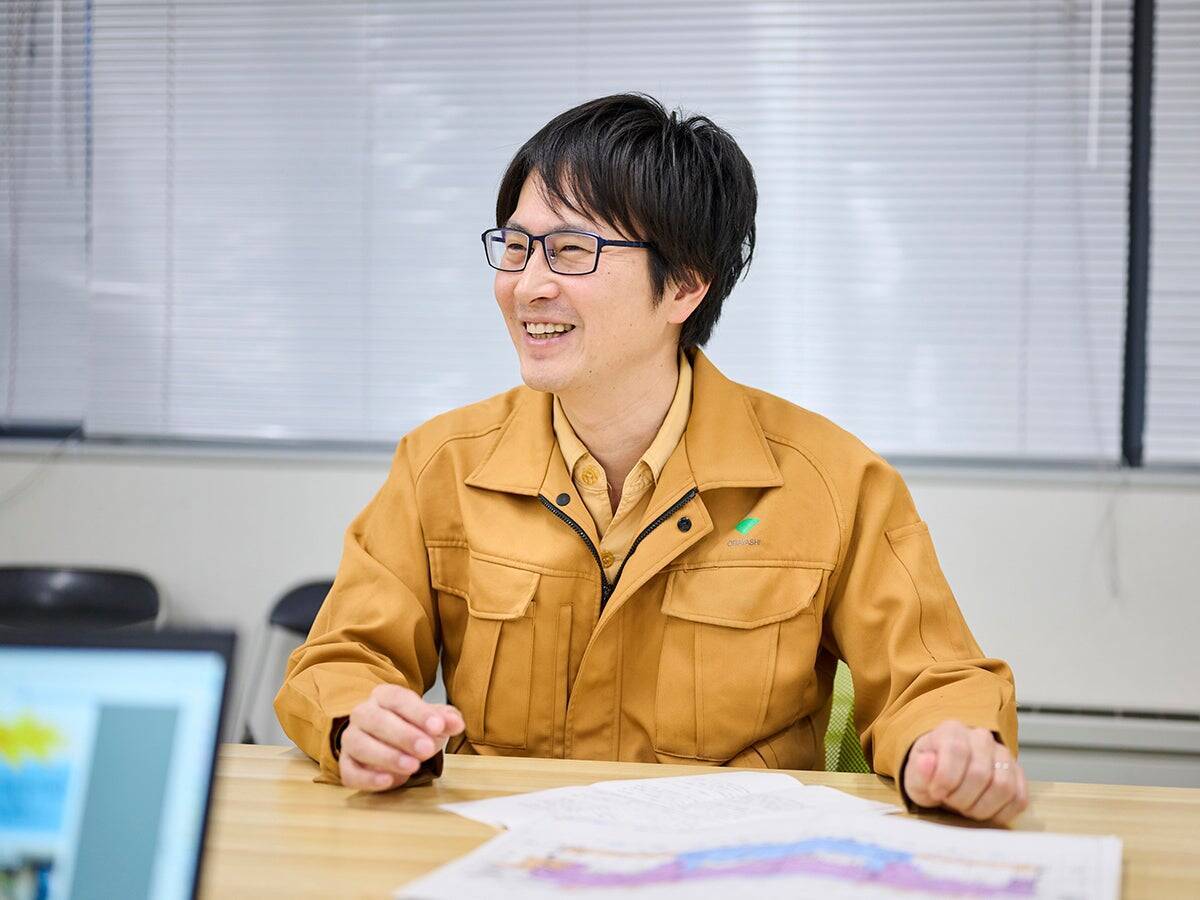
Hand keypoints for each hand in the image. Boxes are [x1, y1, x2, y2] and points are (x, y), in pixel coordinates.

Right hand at [339, 684, 464, 791]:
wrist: (391, 742)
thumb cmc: (413, 727)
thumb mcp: (432, 720)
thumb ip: (445, 719)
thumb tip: (457, 723)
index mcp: (384, 696)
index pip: (398, 698)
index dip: (418, 712)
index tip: (438, 727)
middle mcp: (363, 713)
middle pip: (377, 720)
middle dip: (404, 735)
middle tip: (427, 749)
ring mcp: (352, 739)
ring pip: (360, 745)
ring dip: (386, 756)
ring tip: (413, 767)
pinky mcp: (346, 764)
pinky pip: (349, 771)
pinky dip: (367, 778)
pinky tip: (389, 781)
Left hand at [903, 720, 1027, 824]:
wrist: (946, 775)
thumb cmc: (931, 775)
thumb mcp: (915, 776)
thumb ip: (919, 771)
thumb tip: (927, 762)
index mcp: (952, 731)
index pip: (957, 750)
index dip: (946, 778)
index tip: (936, 793)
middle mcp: (981, 738)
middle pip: (980, 773)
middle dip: (962, 798)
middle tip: (950, 802)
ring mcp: (1003, 756)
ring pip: (1003, 787)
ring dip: (981, 807)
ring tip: (965, 806)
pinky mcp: (1018, 776)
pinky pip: (1019, 799)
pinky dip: (1000, 813)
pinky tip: (982, 810)